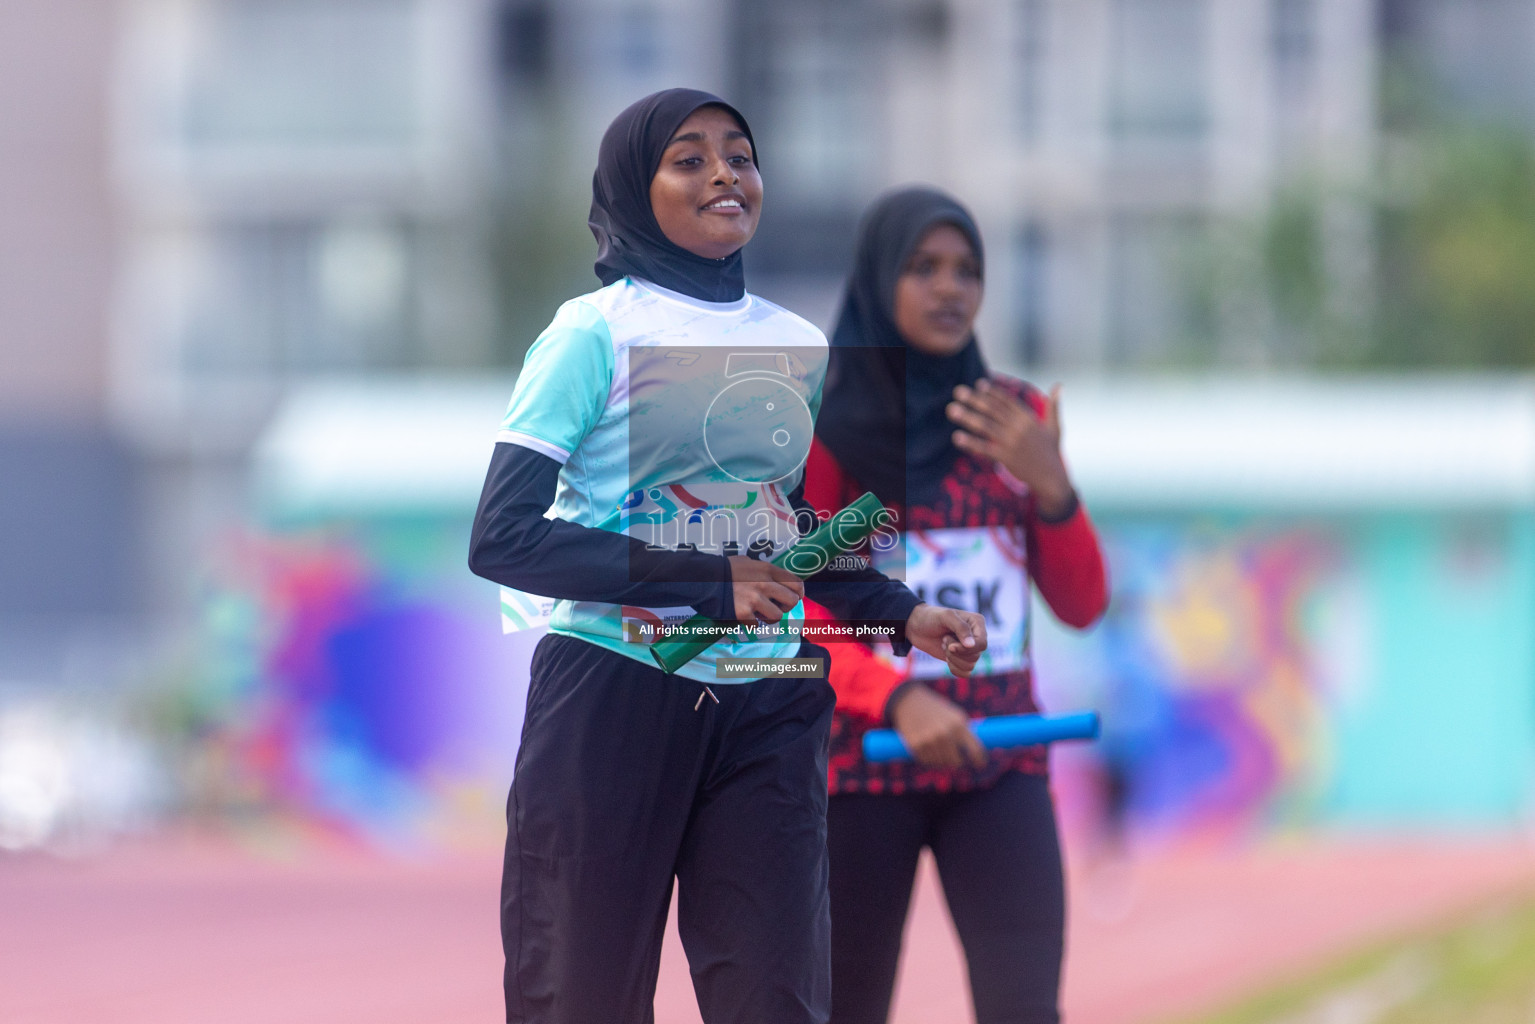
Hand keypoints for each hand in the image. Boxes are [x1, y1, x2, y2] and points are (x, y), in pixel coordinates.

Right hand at [728, 556, 803, 624]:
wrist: (703, 579)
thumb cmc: (724, 569)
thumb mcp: (747, 562)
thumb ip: (762, 570)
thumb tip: (772, 578)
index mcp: (768, 570)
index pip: (796, 583)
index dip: (798, 593)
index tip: (795, 597)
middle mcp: (765, 584)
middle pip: (792, 601)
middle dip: (786, 607)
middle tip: (776, 607)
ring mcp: (754, 600)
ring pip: (777, 616)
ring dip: (769, 618)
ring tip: (759, 614)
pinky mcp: (743, 613)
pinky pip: (757, 625)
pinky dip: (751, 624)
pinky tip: (744, 617)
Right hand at [887, 685, 987, 769]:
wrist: (909, 701)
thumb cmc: (937, 710)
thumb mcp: (956, 716)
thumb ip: (966, 734)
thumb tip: (976, 755)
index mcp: (959, 724)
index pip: (975, 750)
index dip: (979, 760)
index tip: (980, 764)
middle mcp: (945, 733)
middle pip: (957, 762)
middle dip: (957, 762)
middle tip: (955, 759)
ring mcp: (930, 740)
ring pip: (941, 764)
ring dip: (942, 761)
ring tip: (938, 750)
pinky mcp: (916, 745)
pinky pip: (927, 762)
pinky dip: (929, 759)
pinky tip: (928, 749)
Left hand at [904, 604, 986, 676]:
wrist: (917, 626)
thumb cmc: (931, 617)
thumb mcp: (946, 616)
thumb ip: (960, 628)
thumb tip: (971, 645)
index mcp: (977, 623)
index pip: (982, 644)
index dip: (966, 649)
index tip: (951, 646)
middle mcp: (976, 637)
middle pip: (975, 656)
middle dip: (955, 652)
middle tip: (944, 639)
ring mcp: (969, 649)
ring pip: (970, 666)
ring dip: (953, 658)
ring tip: (944, 644)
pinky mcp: (962, 659)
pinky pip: (965, 673)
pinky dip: (954, 668)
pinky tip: (945, 656)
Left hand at [948, 379, 1073, 517]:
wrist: (1051, 478)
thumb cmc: (1051, 452)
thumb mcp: (1055, 427)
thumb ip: (1054, 406)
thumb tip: (1059, 385)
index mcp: (1029, 419)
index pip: (1008, 401)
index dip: (993, 392)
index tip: (978, 383)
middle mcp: (1019, 428)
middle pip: (993, 410)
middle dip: (974, 399)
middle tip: (957, 391)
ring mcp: (1012, 442)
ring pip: (986, 426)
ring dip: (967, 417)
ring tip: (951, 409)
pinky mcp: (1006, 458)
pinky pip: (984, 448)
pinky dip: (970, 442)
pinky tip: (956, 437)